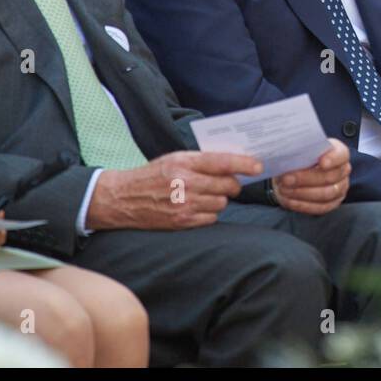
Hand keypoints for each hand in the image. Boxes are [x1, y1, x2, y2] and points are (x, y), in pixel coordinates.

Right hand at [86, 150, 259, 230]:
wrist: (122, 198)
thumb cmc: (153, 175)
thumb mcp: (175, 159)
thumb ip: (202, 160)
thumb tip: (234, 163)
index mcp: (184, 162)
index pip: (222, 162)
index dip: (244, 164)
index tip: (258, 166)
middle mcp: (185, 183)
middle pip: (228, 185)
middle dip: (232, 184)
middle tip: (227, 183)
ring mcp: (184, 204)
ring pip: (222, 203)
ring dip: (219, 199)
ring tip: (204, 195)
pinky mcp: (182, 222)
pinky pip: (211, 218)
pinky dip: (209, 213)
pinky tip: (196, 207)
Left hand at [273, 139, 349, 215]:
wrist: (294, 174)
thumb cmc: (298, 158)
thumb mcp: (298, 150)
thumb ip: (298, 150)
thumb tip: (289, 155)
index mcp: (339, 152)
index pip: (341, 154)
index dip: (333, 159)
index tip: (321, 162)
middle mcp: (343, 171)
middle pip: (330, 177)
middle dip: (306, 179)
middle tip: (287, 178)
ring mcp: (340, 188)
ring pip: (326, 194)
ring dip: (302, 193)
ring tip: (285, 189)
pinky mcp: (332, 203)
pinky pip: (320, 207)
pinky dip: (302, 204)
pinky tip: (289, 199)